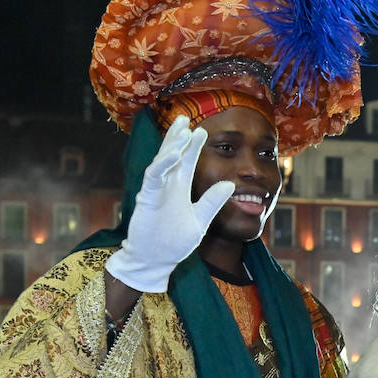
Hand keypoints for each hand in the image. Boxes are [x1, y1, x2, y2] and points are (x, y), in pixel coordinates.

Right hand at [104, 116, 234, 292]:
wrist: (157, 261)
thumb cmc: (174, 242)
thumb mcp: (200, 220)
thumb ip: (212, 202)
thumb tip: (229, 185)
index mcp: (179, 189)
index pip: (186, 162)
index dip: (192, 146)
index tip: (200, 129)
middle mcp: (166, 186)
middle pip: (172, 155)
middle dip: (178, 136)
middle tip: (184, 117)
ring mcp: (156, 191)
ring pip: (162, 162)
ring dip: (172, 145)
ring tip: (183, 130)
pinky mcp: (148, 199)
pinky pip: (153, 178)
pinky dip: (162, 165)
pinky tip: (172, 155)